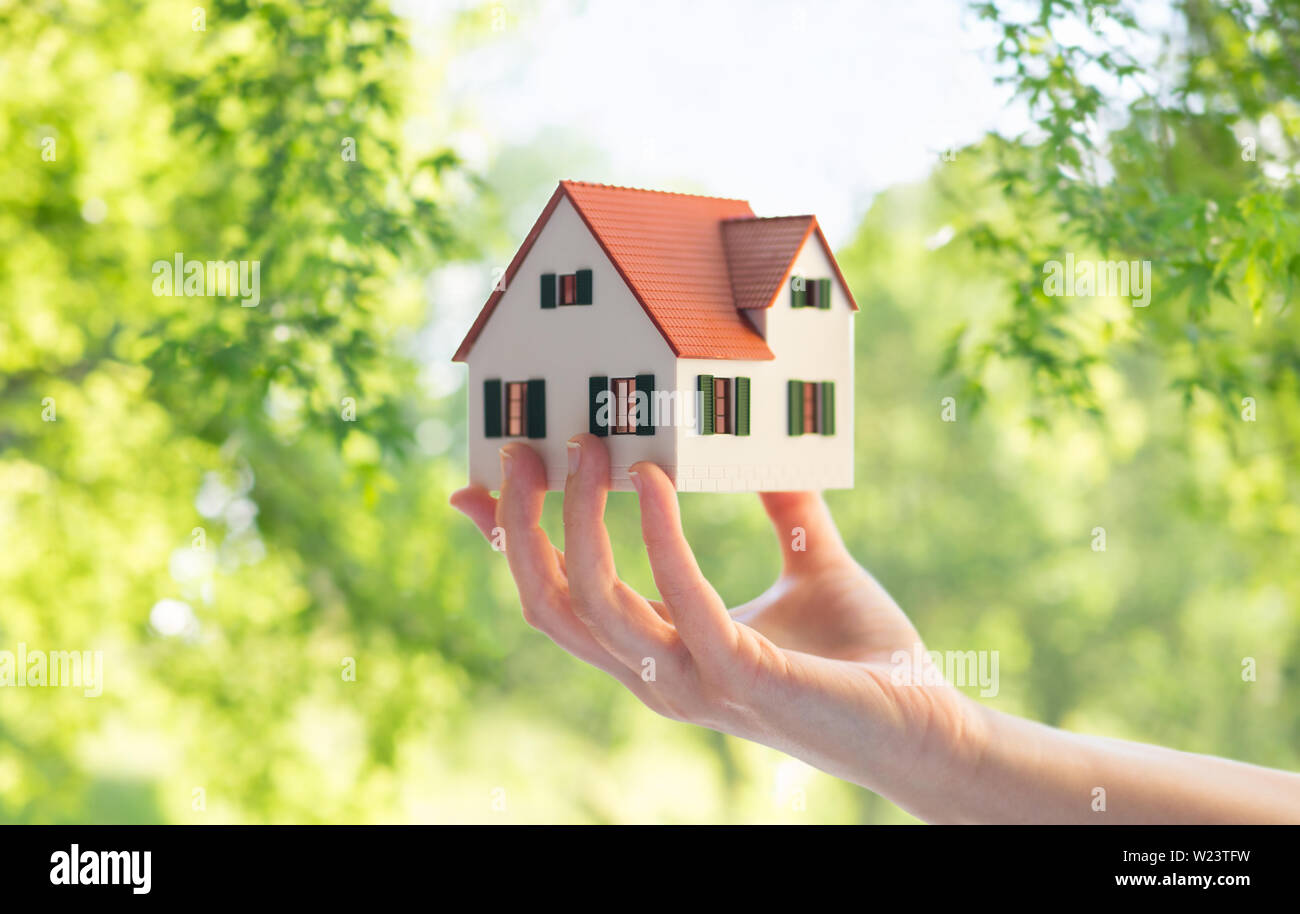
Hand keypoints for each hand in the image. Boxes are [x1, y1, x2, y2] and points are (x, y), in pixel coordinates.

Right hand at [450, 434, 984, 820]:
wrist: (930, 725)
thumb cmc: (867, 654)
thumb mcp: (810, 561)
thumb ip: (784, 507)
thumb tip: (766, 445)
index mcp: (663, 652)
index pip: (562, 600)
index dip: (510, 544)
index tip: (477, 484)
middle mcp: (661, 676)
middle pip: (552, 604)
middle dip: (522, 526)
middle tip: (524, 448)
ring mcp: (696, 684)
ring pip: (593, 606)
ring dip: (579, 521)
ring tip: (589, 446)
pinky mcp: (744, 677)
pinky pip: (680, 603)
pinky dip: (660, 538)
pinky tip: (658, 480)